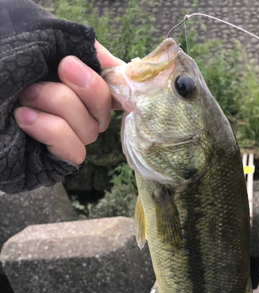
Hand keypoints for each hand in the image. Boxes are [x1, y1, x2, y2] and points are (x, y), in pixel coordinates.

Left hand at [14, 41, 123, 164]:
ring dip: (59, 105)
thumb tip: (119, 66)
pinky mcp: (51, 160)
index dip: (117, 81)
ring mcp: (63, 136)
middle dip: (87, 88)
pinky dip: (52, 132)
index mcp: (72, 83)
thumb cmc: (0, 60)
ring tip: (23, 96)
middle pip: (105, 109)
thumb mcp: (38, 38)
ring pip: (90, 129)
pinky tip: (23, 119)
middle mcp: (73, 110)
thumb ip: (80, 46)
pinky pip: (74, 151)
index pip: (114, 88)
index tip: (110, 69)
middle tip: (60, 68)